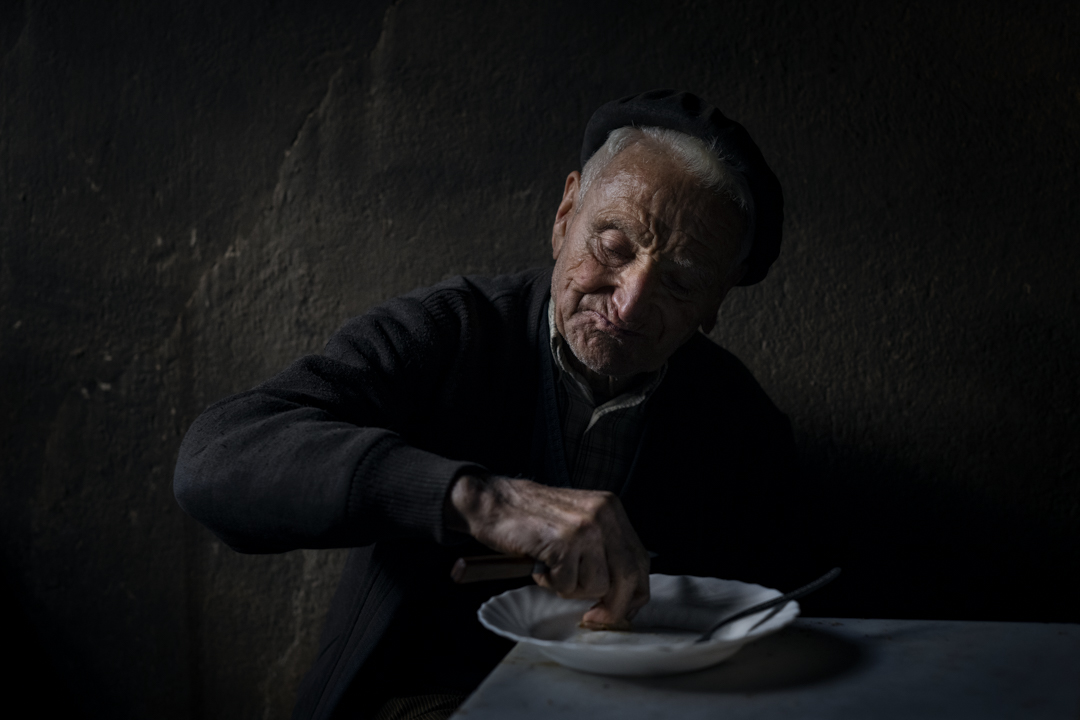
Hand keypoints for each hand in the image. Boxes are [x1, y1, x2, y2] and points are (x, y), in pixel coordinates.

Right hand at [447, 474, 650, 626]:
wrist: (494, 502)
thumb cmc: (532, 519)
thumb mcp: (579, 523)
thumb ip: (603, 549)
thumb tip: (623, 595)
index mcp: (611, 509)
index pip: (640, 560)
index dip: (634, 592)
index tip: (622, 610)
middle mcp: (604, 514)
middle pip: (628, 576)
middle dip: (614, 607)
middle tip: (594, 618)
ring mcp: (585, 527)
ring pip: (597, 585)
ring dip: (571, 588)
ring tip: (552, 569)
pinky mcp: (564, 542)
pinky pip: (567, 584)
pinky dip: (550, 583)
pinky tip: (539, 564)